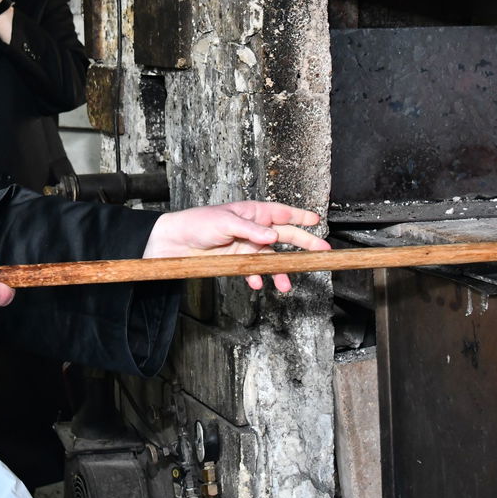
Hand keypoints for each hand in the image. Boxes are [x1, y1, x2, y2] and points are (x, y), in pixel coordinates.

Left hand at [143, 201, 328, 291]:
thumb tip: (272, 236)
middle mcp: (252, 229)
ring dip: (280, 271)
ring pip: (271, 259)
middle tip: (322, 252)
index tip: (317, 220)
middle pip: (284, 236)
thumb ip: (250, 230)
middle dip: (303, 244)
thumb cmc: (196, 223)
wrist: (174, 244)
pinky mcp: (237, 262)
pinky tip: (256, 284)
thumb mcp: (224, 222)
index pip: (281, 213)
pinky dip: (257, 278)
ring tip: (286, 284)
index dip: (300, 216)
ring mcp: (246, 246)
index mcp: (252, 213)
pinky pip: (254, 271)